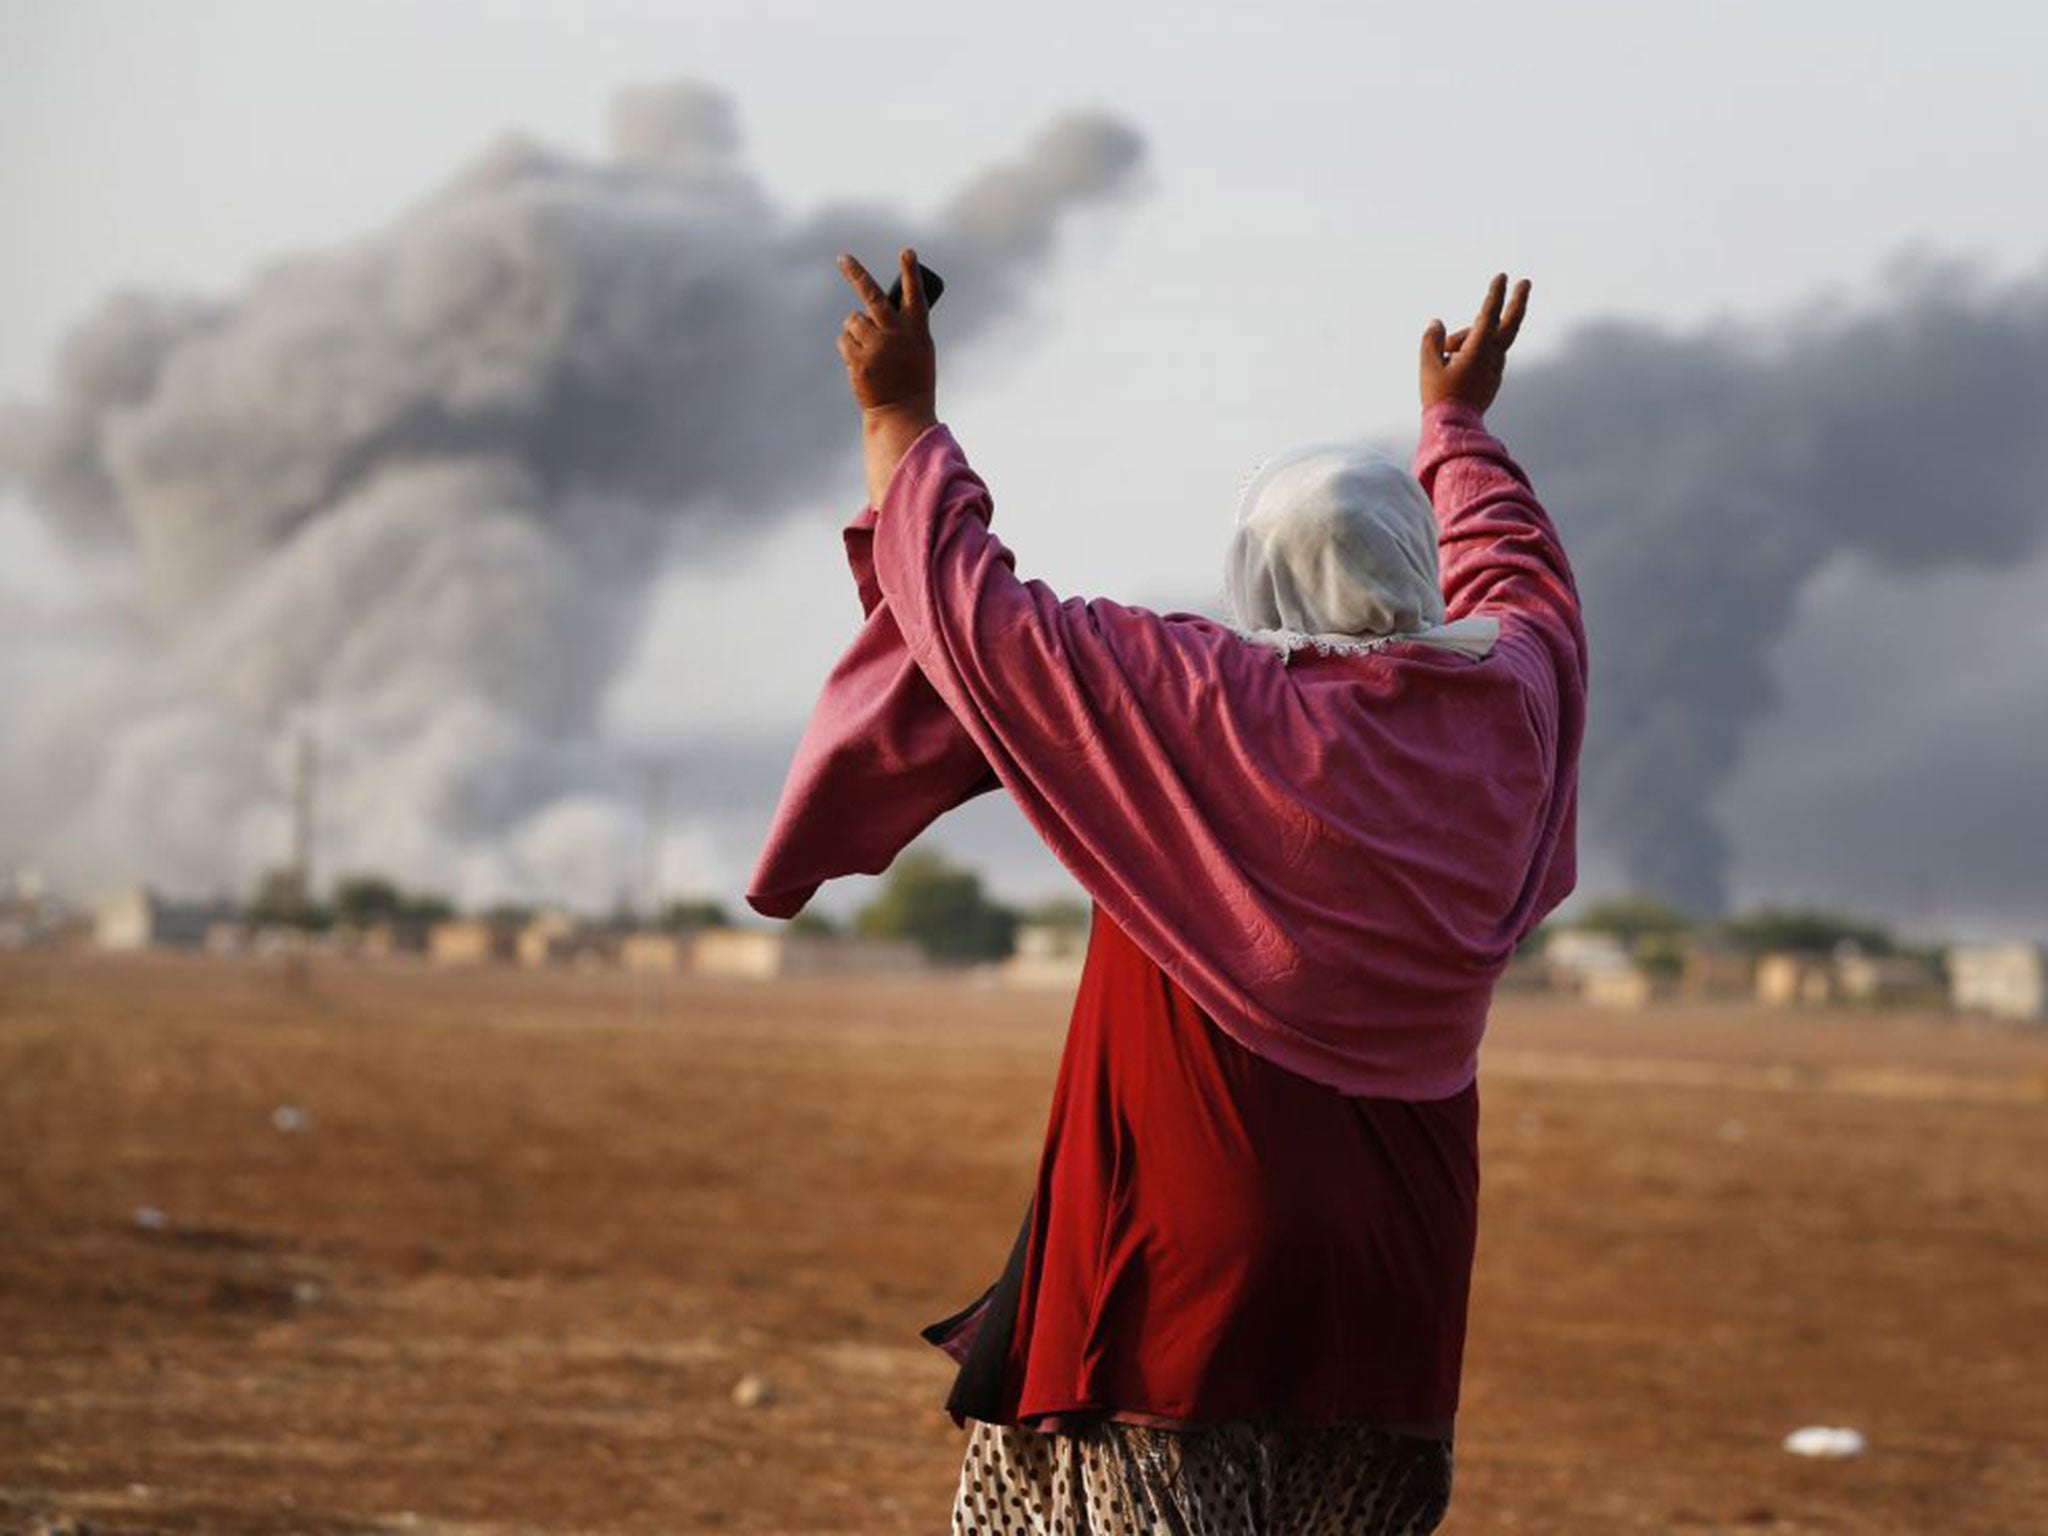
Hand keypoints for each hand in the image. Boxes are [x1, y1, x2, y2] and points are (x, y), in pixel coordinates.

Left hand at [836, 248, 936, 418]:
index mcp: (916, 330)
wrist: (901, 412)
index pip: (914, 295)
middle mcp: (895, 334)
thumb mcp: (918, 349)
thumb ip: (902, 327)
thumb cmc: (912, 378)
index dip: (910, 272)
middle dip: (856, 273)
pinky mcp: (858, 359)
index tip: (907, 252)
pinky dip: (849, 347)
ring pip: (853, 320)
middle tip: (843, 258)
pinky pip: (844, 340)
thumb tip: (870, 310)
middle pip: (871, 295)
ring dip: (856, 329)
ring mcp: (875, 346)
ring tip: (869, 349)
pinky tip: (861, 361)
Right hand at [1420, 273, 1530, 414]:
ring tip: (1444, 352)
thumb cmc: (1439, 396)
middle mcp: (1493, 357)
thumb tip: (1437, 323)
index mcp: (1479, 351)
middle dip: (1517, 301)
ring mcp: (1495, 368)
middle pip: (1510, 324)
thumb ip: (1432, 340)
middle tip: (1525, 282)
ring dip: (1468, 338)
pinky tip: (1454, 361)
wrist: (1454, 428)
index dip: (1495, 294)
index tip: (1502, 276)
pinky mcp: (1492, 378)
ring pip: (1486, 341)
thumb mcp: (1428, 365)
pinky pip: (1485, 355)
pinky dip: (1471, 350)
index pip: (1488, 315)